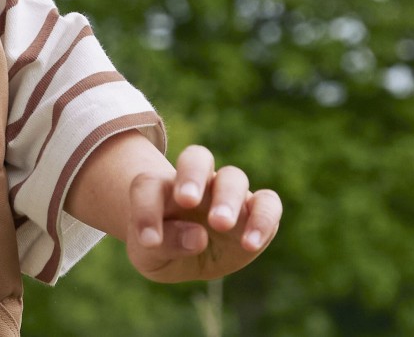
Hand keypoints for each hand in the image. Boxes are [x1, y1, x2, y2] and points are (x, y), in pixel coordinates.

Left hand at [126, 145, 281, 283]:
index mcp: (161, 188)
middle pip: (197, 157)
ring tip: (220, 225)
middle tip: (187, 201)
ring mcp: (226, 195)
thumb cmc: (161, 247)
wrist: (182, 255)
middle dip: (192, 176)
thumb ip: (166, 243)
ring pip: (233, 177)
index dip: (146, 210)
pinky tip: (250, 244)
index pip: (149, 184)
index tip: (148, 241)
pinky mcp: (253, 212)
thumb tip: (198, 236)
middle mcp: (196, 183)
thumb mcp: (151, 256)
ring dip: (227, 198)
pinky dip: (263, 218)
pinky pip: (268, 203)